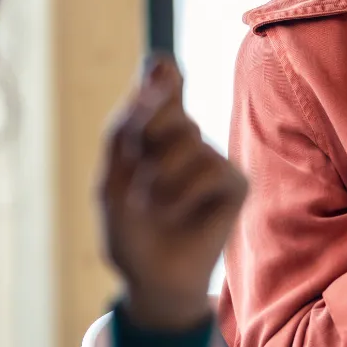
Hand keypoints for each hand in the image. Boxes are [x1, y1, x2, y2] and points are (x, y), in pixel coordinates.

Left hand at [99, 54, 246, 331]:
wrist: (150, 279)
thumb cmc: (130, 230)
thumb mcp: (111, 177)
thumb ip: (126, 125)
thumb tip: (155, 67)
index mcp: (154, 133)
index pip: (161, 82)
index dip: (160, 74)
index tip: (157, 67)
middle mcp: (187, 139)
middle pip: (167, 105)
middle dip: (143, 137)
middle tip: (137, 173)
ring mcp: (213, 159)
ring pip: (188, 136)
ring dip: (158, 174)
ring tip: (152, 205)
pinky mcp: (236, 182)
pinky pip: (210, 167)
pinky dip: (183, 191)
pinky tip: (175, 212)